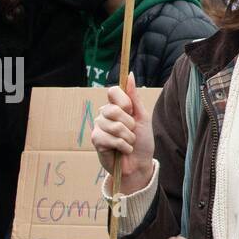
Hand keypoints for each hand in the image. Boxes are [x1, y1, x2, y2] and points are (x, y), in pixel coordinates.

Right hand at [91, 72, 154, 194]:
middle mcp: (105, 114)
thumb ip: (134, 97)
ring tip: (128, 143)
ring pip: (114, 126)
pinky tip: (122, 150)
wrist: (139, 163)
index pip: (113, 91)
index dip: (124, 101)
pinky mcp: (96, 141)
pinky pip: (109, 139)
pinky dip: (122, 146)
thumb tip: (129, 74)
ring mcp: (99, 127)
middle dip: (129, 124)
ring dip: (128, 137)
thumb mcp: (142, 116)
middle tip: (132, 132)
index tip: (131, 110)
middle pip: (114, 109)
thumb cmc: (142, 140)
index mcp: (117, 106)